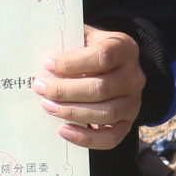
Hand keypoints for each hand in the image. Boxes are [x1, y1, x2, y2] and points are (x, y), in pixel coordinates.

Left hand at [37, 27, 145, 150]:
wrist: (112, 68)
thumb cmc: (90, 52)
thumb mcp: (84, 38)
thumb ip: (69, 41)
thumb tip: (42, 55)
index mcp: (125, 49)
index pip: (102, 56)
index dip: (73, 62)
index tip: (48, 64)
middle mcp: (134, 76)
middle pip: (100, 88)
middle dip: (65, 90)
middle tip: (41, 88)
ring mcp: (133, 102)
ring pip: (105, 113)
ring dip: (71, 112)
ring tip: (47, 106)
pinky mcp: (127, 123)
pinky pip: (110, 137)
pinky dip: (86, 138)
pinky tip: (64, 130)